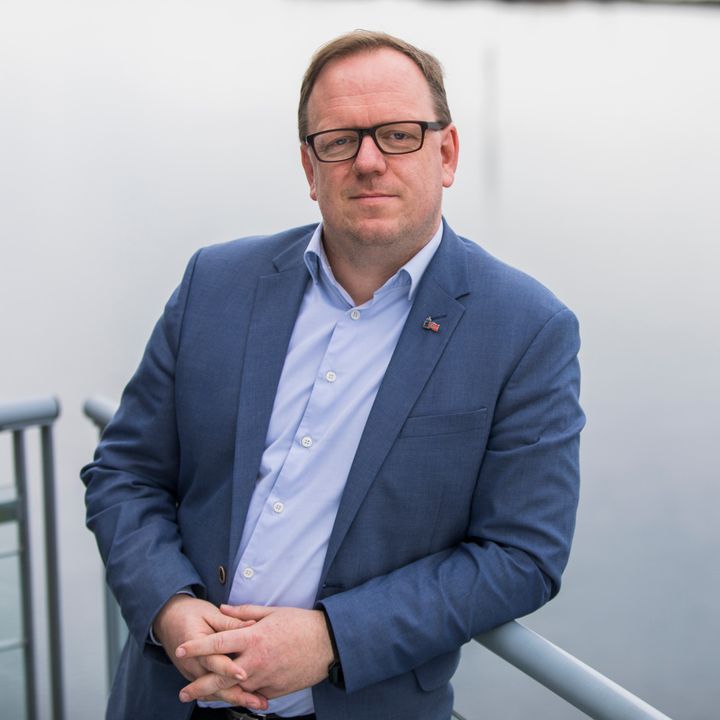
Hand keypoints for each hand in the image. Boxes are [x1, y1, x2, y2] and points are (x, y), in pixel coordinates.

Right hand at [153, 595, 268, 709]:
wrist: (167, 619)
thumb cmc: (191, 612)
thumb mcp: (209, 613)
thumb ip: (230, 622)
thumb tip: (253, 625)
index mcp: (195, 644)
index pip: (213, 660)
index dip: (228, 668)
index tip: (243, 675)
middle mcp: (193, 664)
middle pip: (215, 684)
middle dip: (237, 694)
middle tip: (257, 701)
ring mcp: (193, 673)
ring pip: (215, 691)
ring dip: (236, 698)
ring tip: (257, 703)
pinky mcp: (197, 677)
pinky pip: (213, 689)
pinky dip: (228, 695)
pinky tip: (246, 700)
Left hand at [175, 604, 334, 703]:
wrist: (327, 644)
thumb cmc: (301, 623)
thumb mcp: (273, 612)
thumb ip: (244, 613)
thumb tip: (223, 609)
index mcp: (254, 638)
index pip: (218, 643)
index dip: (197, 647)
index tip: (180, 650)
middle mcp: (255, 661)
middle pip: (219, 676)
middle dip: (199, 686)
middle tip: (183, 692)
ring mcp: (264, 679)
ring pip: (235, 689)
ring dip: (218, 693)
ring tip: (202, 697)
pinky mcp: (273, 692)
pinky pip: (253, 694)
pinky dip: (244, 693)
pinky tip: (235, 694)